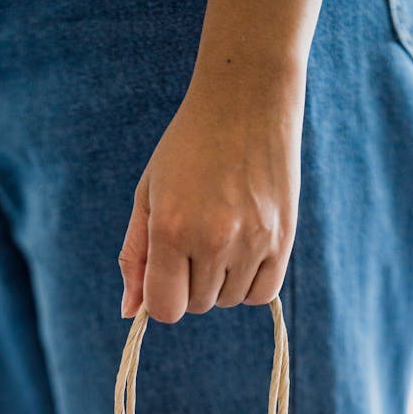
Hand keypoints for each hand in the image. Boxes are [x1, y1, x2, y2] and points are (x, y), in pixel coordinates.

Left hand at [118, 72, 303, 324]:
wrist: (247, 100)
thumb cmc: (188, 147)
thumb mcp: (148, 195)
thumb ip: (135, 257)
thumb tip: (129, 313)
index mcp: (172, 229)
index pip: (164, 308)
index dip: (161, 298)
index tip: (166, 273)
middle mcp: (213, 240)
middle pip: (197, 306)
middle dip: (190, 283)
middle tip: (195, 236)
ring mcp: (252, 241)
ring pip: (228, 301)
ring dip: (220, 282)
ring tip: (221, 233)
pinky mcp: (283, 239)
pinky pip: (261, 294)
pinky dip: (249, 284)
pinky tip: (244, 251)